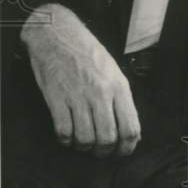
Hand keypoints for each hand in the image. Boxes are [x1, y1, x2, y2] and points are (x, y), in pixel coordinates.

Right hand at [21, 4, 140, 156]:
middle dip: (105, 152)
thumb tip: (128, 128)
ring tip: (83, 143)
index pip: (130, 127)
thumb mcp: (113, 71)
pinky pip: (63, 132)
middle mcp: (101, 93)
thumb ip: (121, 98)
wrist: (58, 36)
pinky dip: (65, 140)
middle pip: (108, 138)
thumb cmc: (87, 53)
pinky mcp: (57, 99)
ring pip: (86, 139)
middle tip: (100, 151)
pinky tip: (67, 135)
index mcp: (119, 87)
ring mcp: (78, 97)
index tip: (122, 152)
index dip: (127, 147)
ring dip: (84, 147)